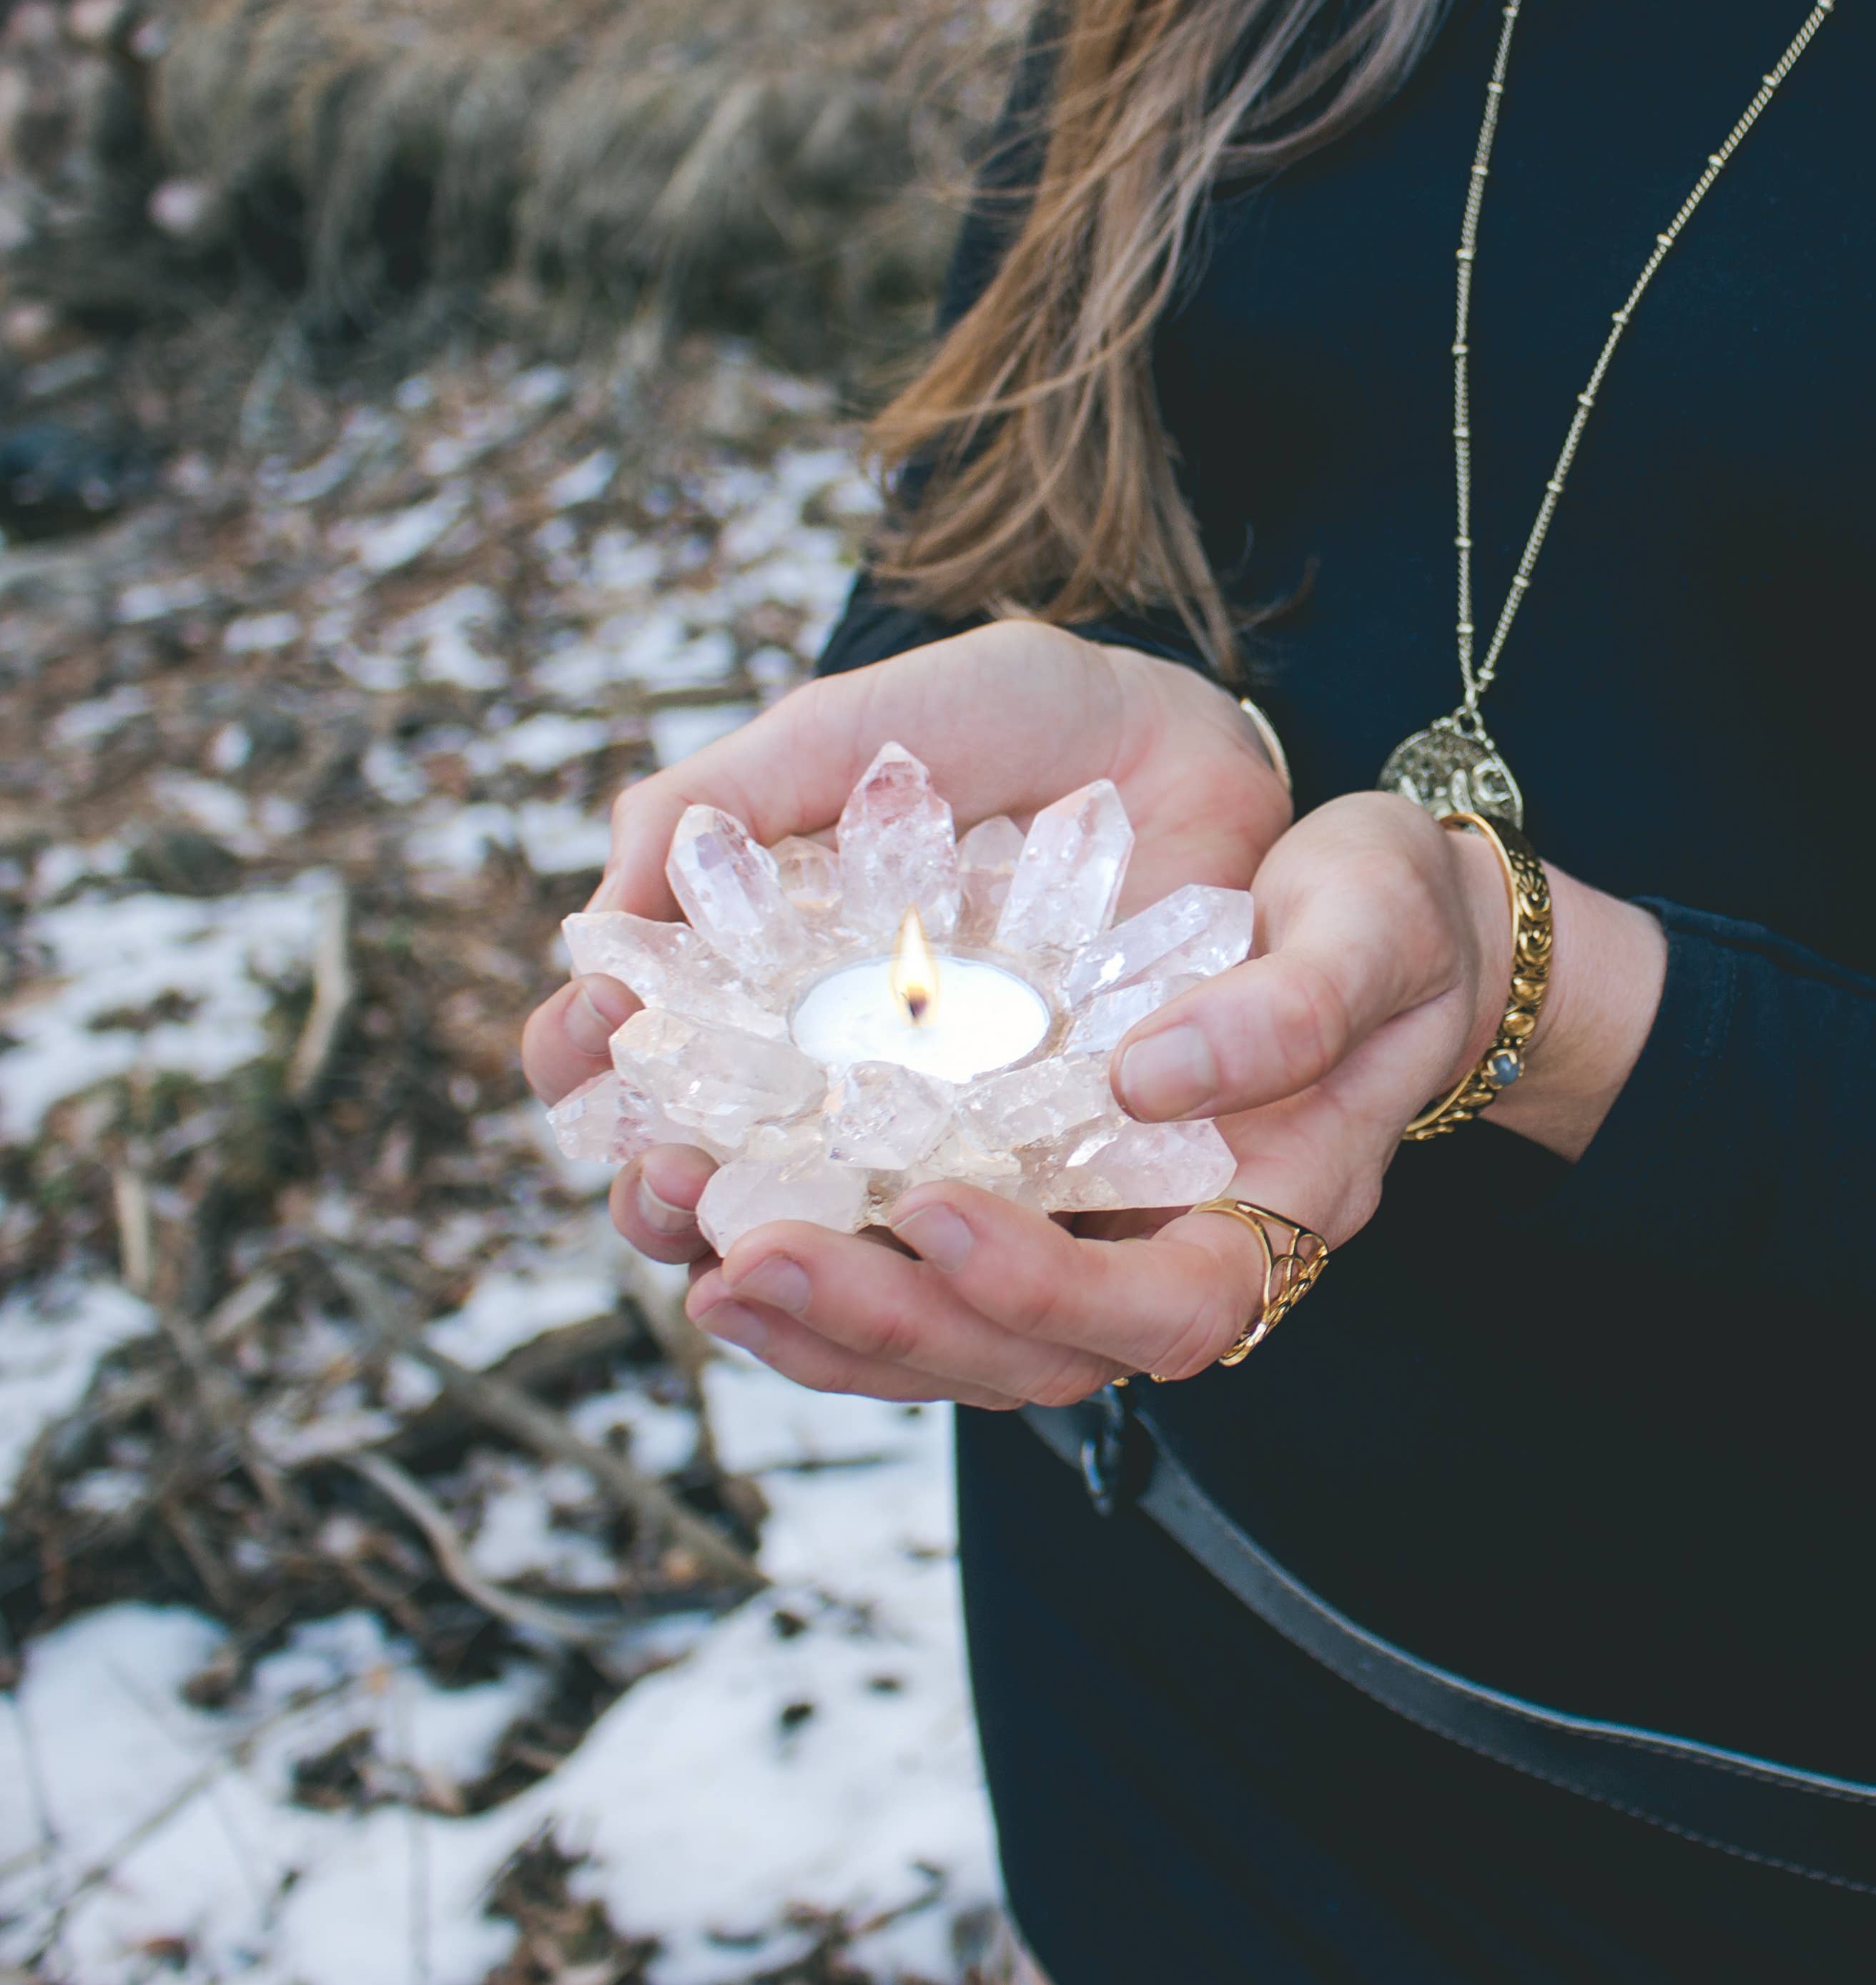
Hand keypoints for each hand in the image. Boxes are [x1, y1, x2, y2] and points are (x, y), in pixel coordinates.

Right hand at [517, 621, 1292, 1266]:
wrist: (1179, 729)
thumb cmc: (1002, 718)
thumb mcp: (845, 730)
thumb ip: (716, 803)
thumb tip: (593, 923)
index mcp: (761, 985)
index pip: (633, 1060)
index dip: (587, 1062)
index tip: (594, 1028)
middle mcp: (835, 1079)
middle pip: (707, 1184)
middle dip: (660, 1192)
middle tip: (661, 1167)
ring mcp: (945, 1131)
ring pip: (833, 1247)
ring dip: (778, 1254)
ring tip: (755, 1229)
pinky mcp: (1059, 1163)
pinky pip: (993, 1248)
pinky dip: (942, 1266)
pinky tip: (911, 1235)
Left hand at [675, 793, 1667, 1404]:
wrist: (1373, 911)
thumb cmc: (1392, 919)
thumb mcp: (1370, 930)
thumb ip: (1289, 1009)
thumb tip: (1152, 1077)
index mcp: (1272, 1215)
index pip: (1165, 1309)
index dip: (1046, 1289)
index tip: (936, 1212)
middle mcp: (1166, 1253)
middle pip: (1024, 1356)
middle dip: (878, 1318)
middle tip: (739, 1252)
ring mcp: (1089, 1234)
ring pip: (948, 1332)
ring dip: (814, 1305)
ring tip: (688, 1233)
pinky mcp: (1024, 1188)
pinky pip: (912, 1259)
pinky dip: (814, 1242)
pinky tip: (712, 1194)